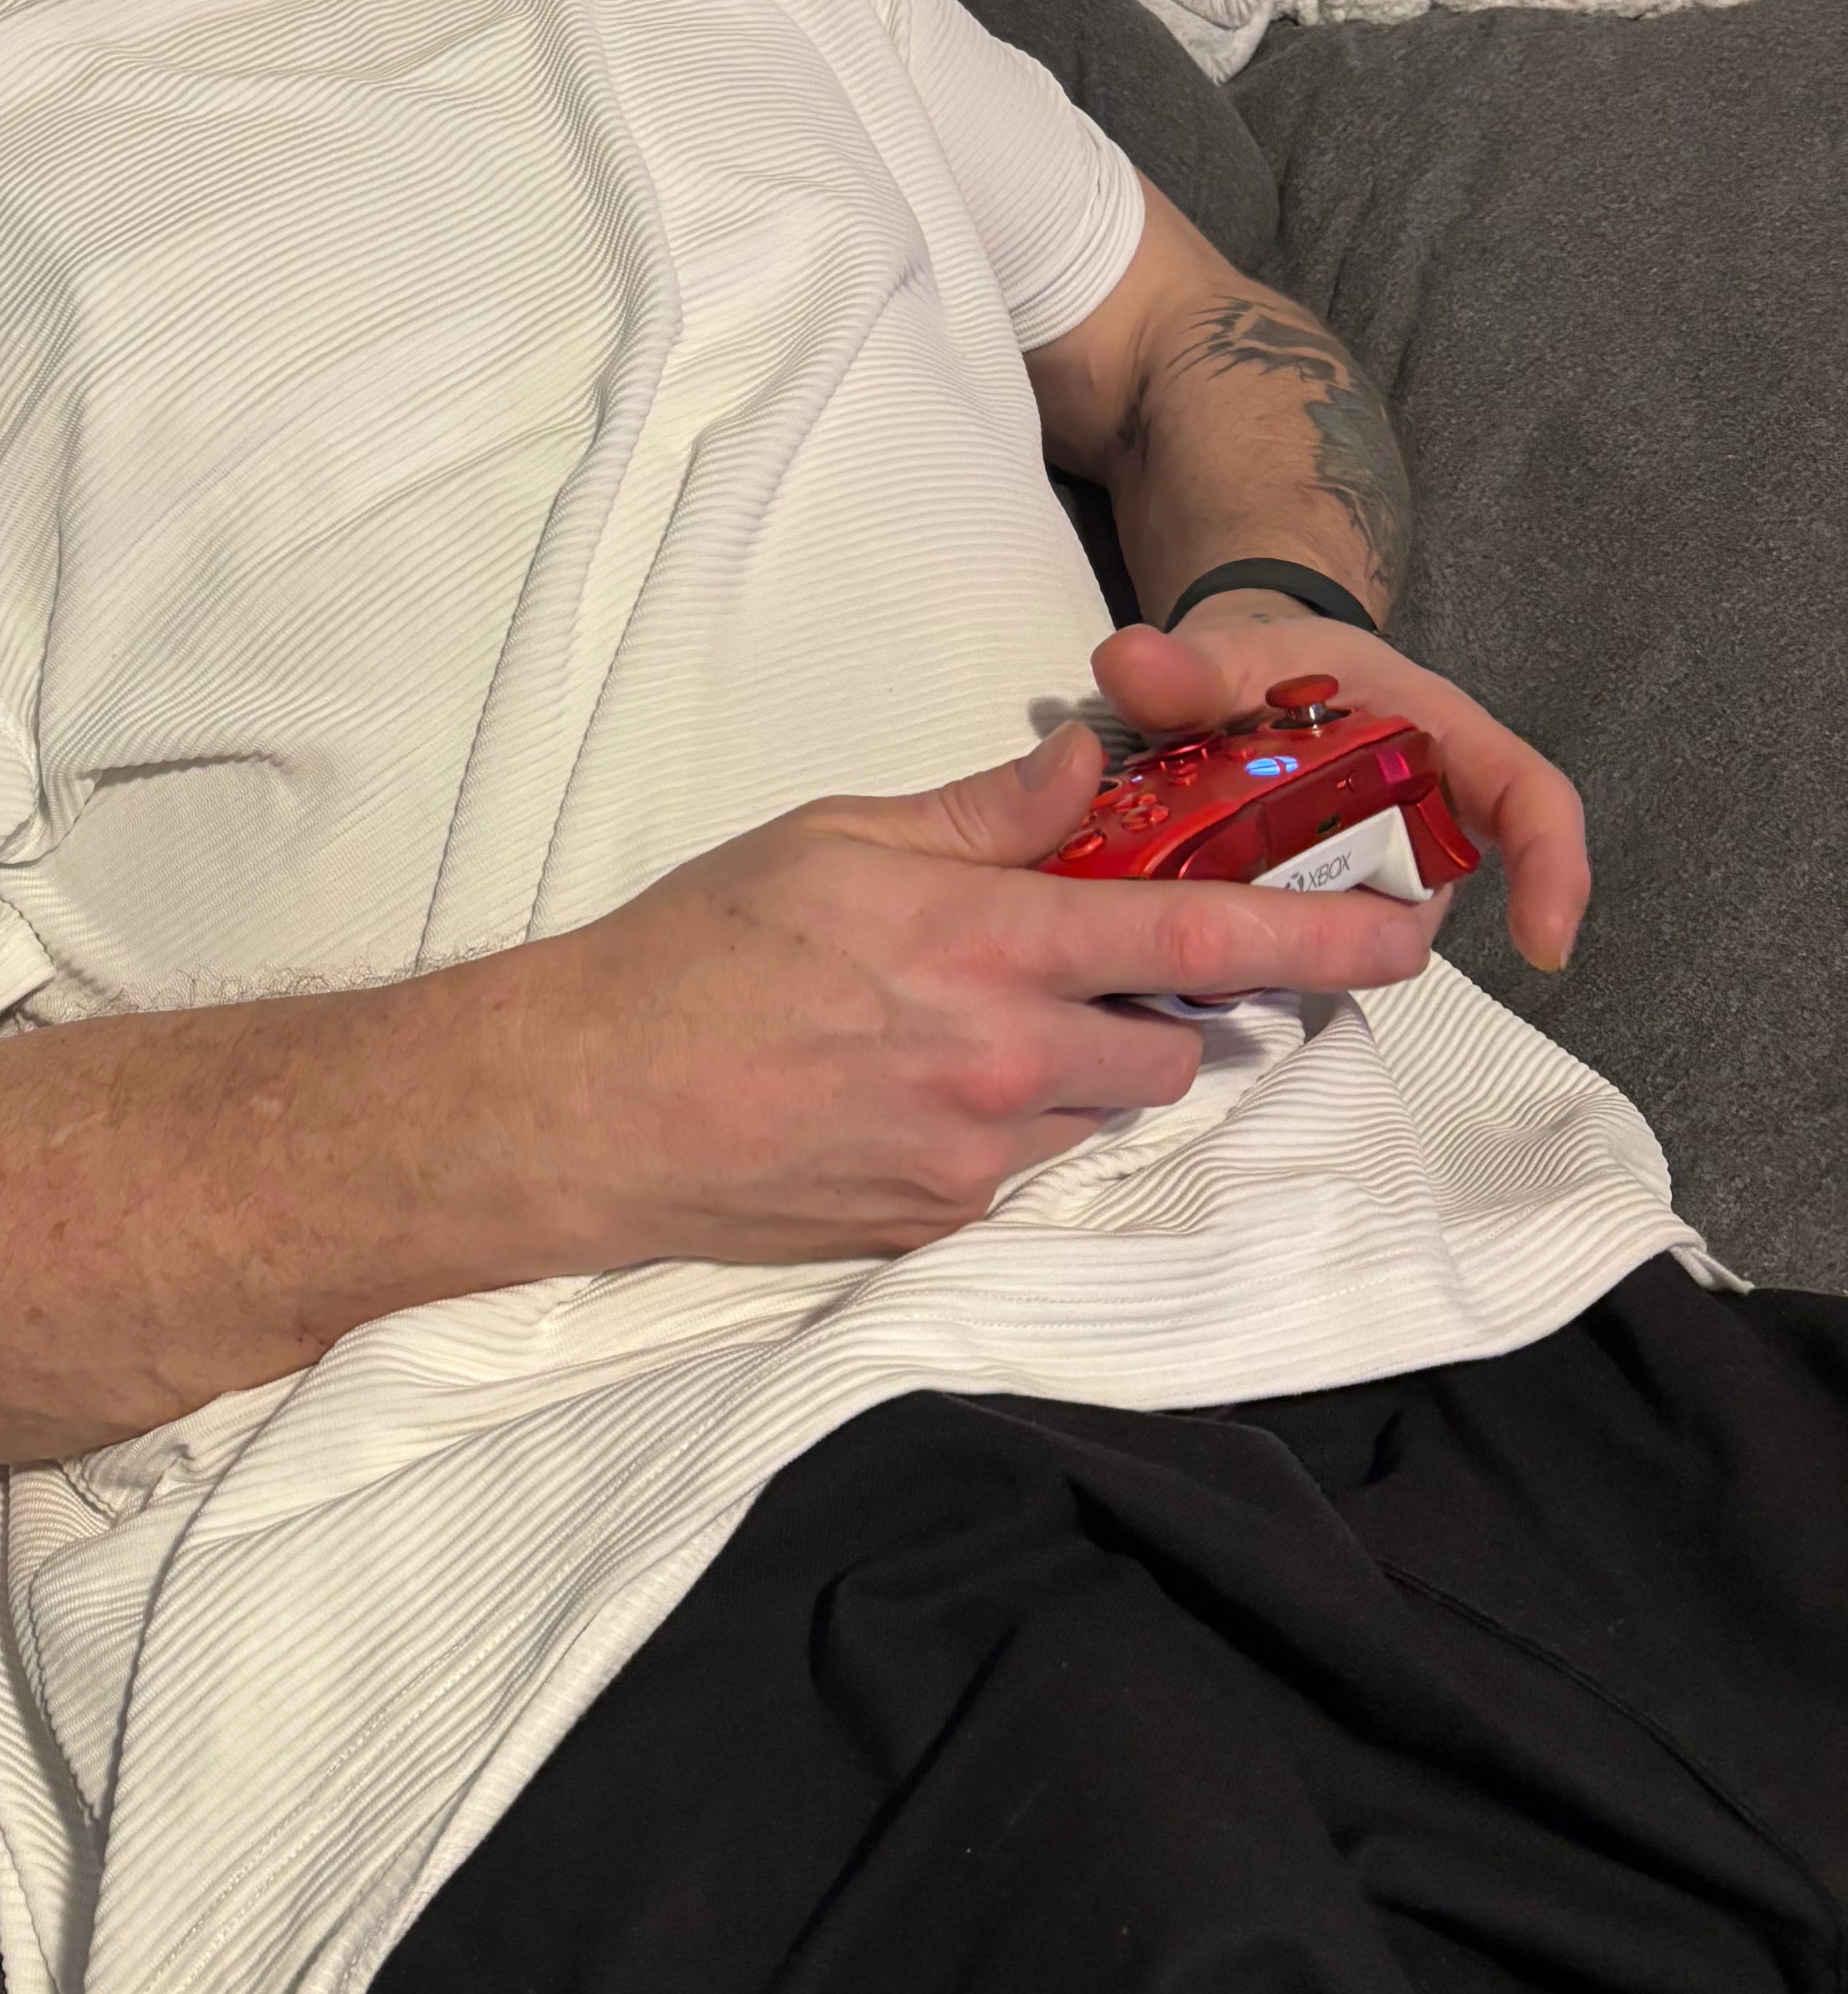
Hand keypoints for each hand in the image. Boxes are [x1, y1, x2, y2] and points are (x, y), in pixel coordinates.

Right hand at [545, 717, 1443, 1270]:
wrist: (585, 1106)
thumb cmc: (696, 951)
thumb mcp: (833, 838)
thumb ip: (980, 813)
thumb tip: (1087, 767)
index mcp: (985, 948)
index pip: (1198, 947)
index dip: (1318, 940)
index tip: (1408, 936)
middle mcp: (1003, 1065)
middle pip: (1170, 1052)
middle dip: (1162, 1013)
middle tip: (1085, 965)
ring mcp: (972, 1159)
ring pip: (1098, 1113)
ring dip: (1082, 1068)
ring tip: (973, 1025)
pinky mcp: (933, 1226)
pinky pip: (1020, 1167)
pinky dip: (1003, 1122)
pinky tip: (908, 1087)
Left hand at [1097, 603, 1587, 973]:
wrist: (1232, 681)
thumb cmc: (1273, 663)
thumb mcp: (1235, 649)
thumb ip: (1187, 663)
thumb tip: (1130, 663)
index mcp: (1441, 735)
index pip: (1528, 799)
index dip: (1552, 869)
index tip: (1542, 946)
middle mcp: (1423, 815)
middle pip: (1424, 892)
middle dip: (1351, 925)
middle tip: (1260, 930)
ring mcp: (1375, 867)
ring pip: (1354, 932)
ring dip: (1286, 940)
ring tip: (1201, 924)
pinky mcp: (1320, 905)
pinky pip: (1300, 943)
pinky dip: (1247, 947)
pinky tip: (1186, 943)